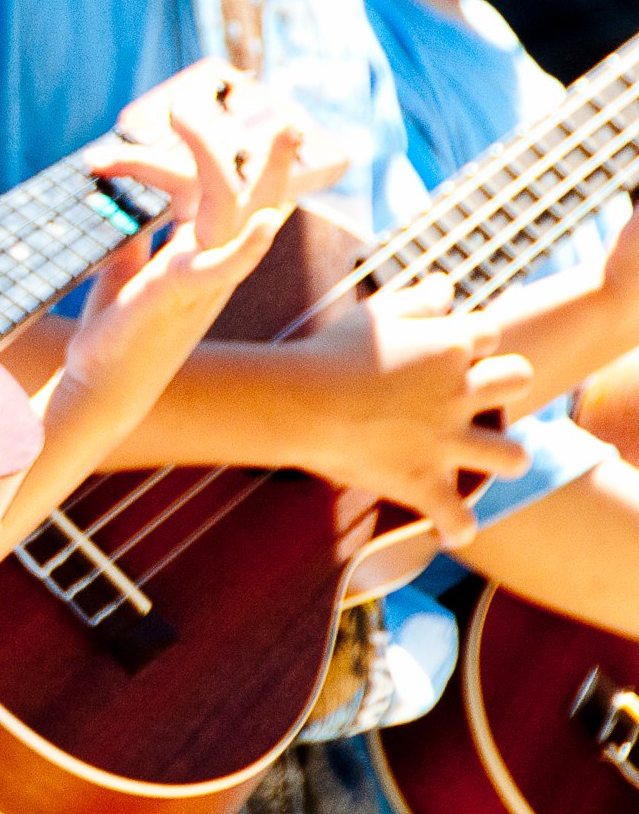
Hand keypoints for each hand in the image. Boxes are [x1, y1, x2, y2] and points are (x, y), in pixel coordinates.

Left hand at [55, 74, 308, 465]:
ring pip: (231, 209)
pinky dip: (246, 249)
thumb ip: (135, 231)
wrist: (101, 385)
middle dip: (267, 155)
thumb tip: (122, 191)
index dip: (152, 159)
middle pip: (245, 194)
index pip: (194, 186)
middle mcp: (212, 259)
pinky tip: (268, 228)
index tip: (98, 158)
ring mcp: (202, 277)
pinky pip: (224, 270)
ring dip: (229, 162)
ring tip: (227, 120)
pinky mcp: (179, 295)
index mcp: (200, 248)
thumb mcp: (125, 267)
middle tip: (259, 111)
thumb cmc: (116, 328)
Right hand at [270, 280, 534, 545]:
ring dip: (503, 458)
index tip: (442, 348)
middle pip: (519, 380)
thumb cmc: (328, 352)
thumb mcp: (373, 314)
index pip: (488, 333)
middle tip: (470, 398)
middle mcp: (459, 394)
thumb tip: (448, 286)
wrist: (295, 402)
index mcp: (449, 346)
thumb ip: (417, 299)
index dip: (468, 339)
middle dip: (504, 384)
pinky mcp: (423, 482)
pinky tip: (449, 527)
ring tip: (483, 458)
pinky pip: (457, 518)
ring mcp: (446, 442)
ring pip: (512, 456)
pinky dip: (456, 526)